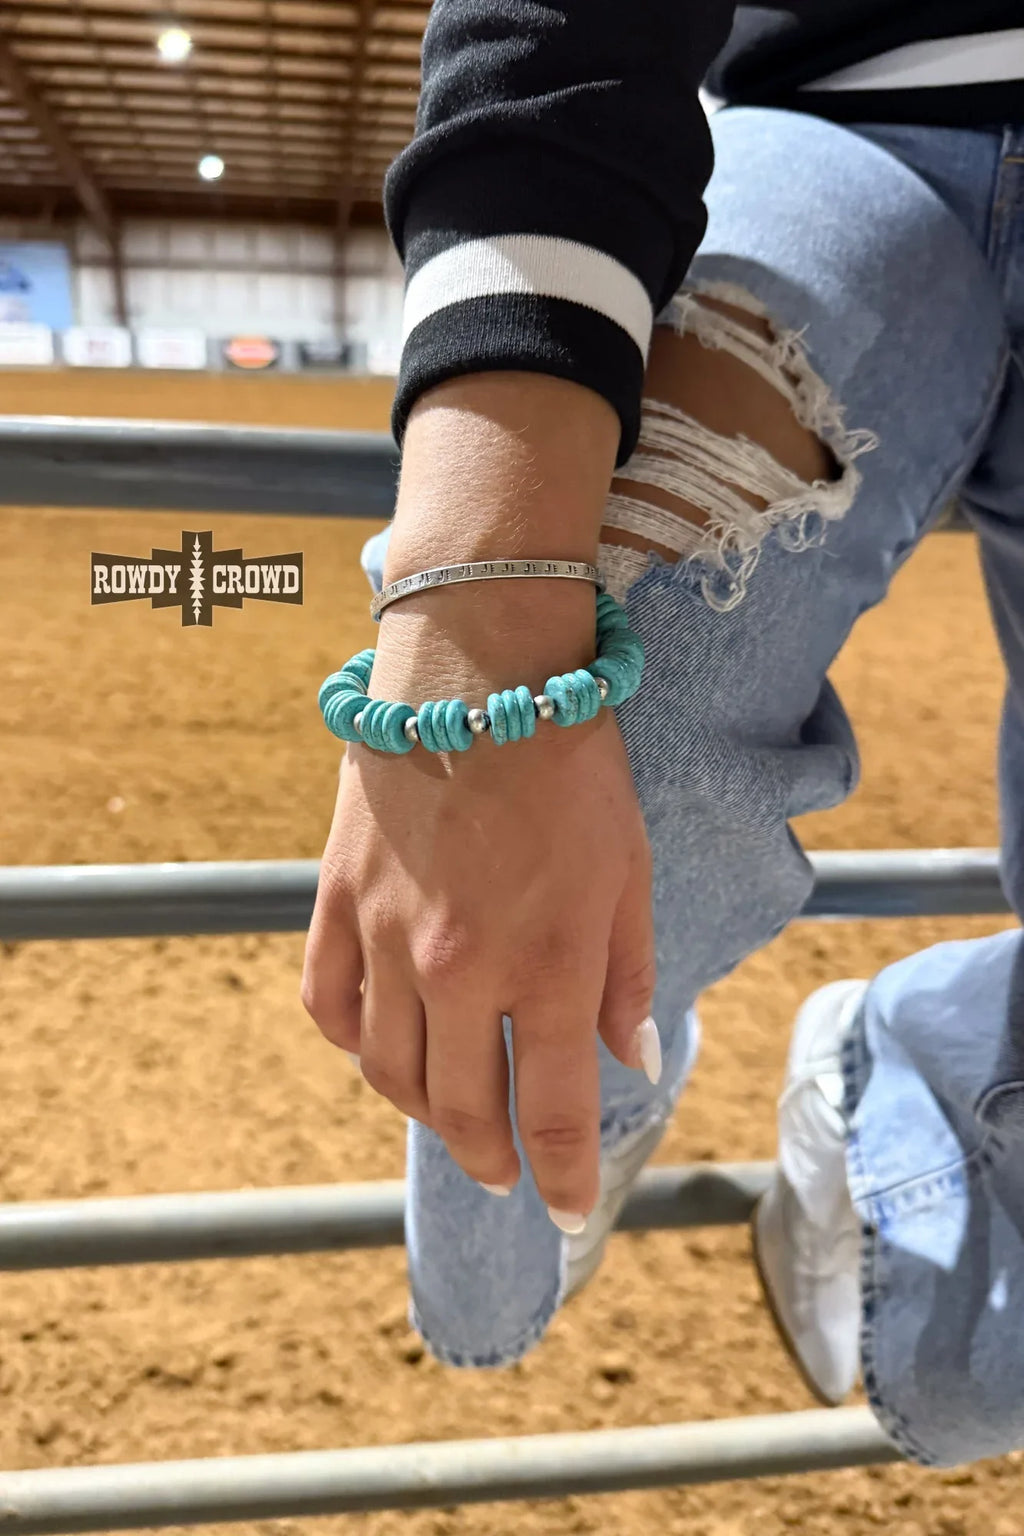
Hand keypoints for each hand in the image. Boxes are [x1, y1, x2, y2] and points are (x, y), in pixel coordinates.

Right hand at [301, 578, 657, 1226]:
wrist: (479, 672)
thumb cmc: (573, 767)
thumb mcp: (629, 872)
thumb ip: (626, 977)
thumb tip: (633, 1062)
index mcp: (547, 966)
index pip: (554, 1110)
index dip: (562, 1175)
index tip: (564, 1213)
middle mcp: (460, 970)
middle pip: (463, 1108)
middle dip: (492, 1157)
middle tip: (507, 1173)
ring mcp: (388, 938)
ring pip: (390, 1070)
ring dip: (423, 1113)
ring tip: (450, 1119)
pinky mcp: (338, 901)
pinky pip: (329, 1004)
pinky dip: (353, 1045)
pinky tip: (378, 1051)